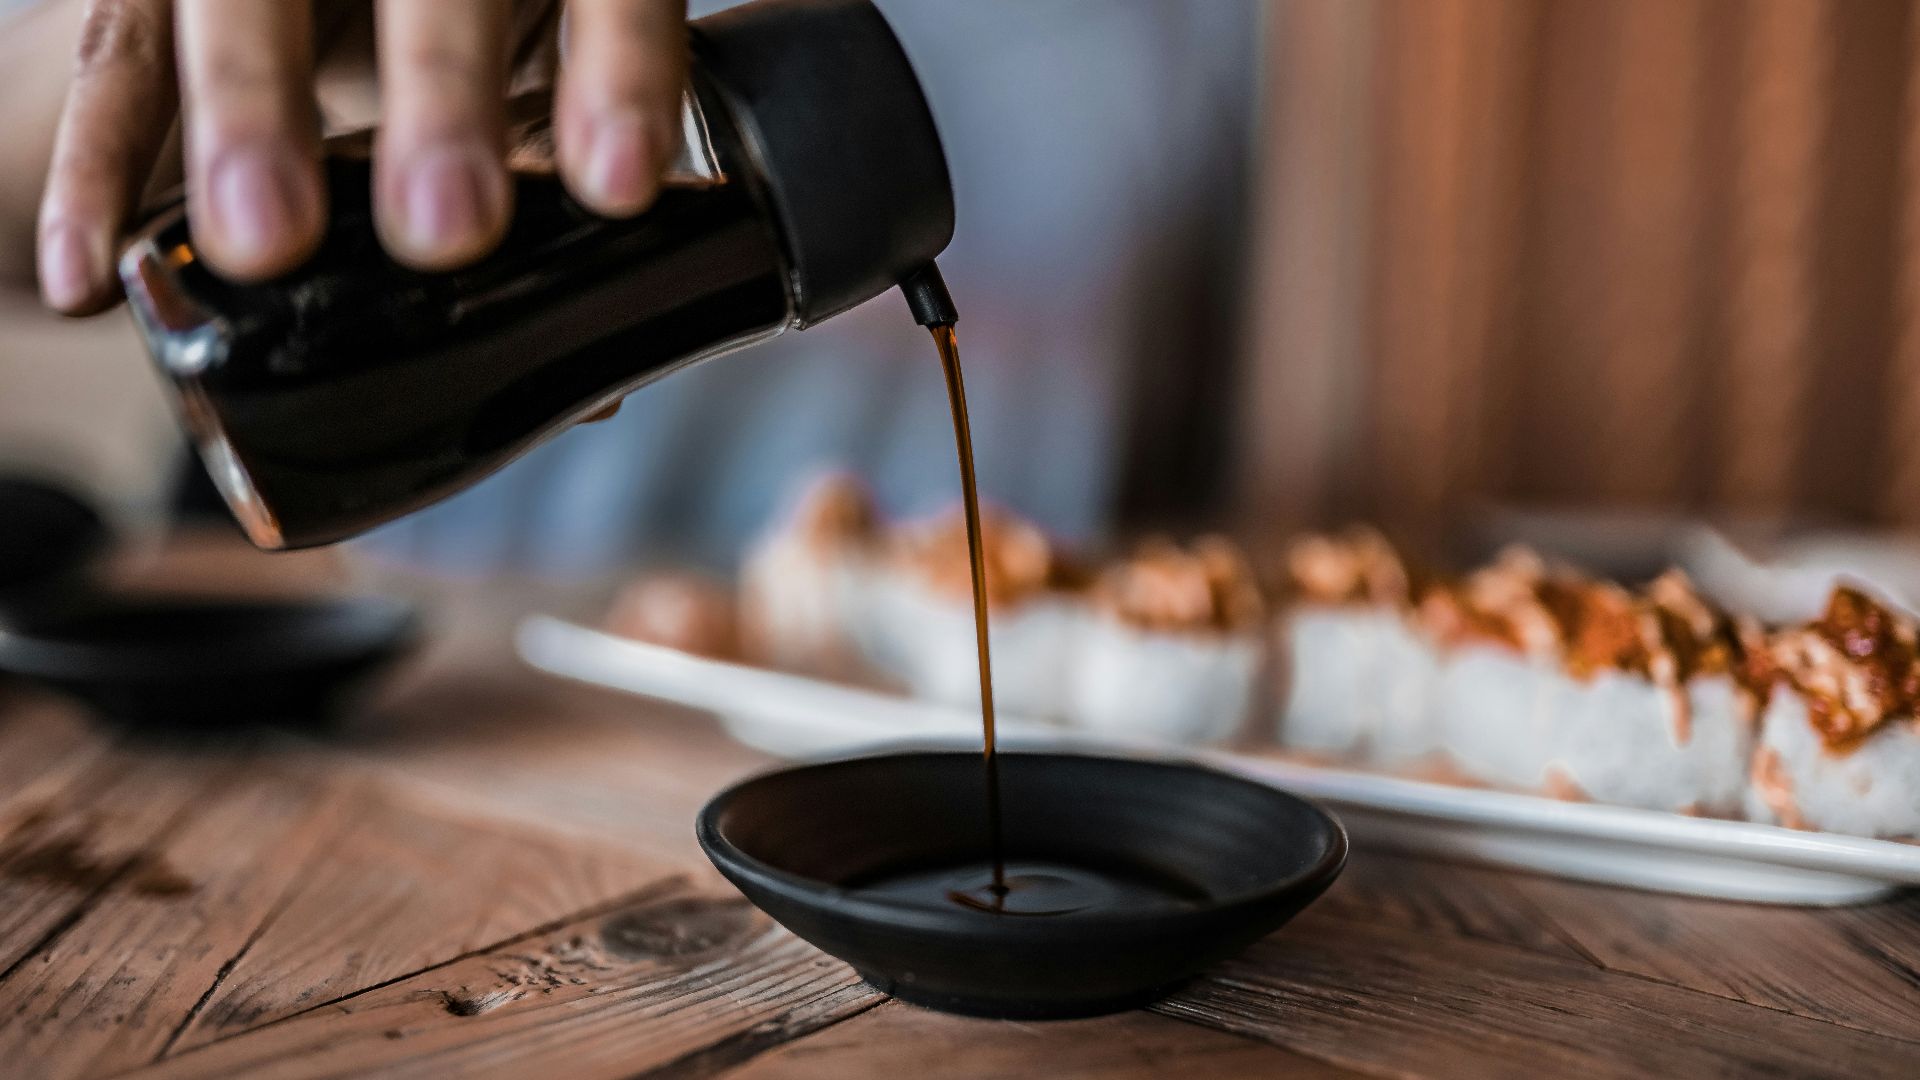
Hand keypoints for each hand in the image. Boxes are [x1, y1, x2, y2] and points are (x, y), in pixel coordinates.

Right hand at [36, 0, 687, 314]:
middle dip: (440, 96)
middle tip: (448, 229)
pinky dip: (97, 165)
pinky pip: (118, 63)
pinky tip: (88, 273)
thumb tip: (585, 389)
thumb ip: (555, 183)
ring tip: (265, 243)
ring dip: (253, 114)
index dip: (620, 76)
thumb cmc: (476, 25)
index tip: (621, 187)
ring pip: (246, 2)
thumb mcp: (534, 70)